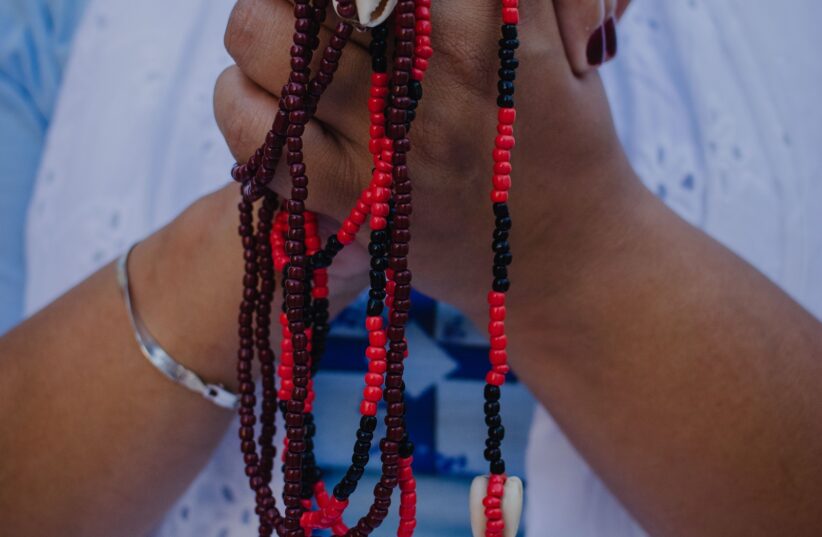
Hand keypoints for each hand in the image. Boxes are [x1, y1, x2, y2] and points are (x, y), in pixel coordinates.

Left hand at [214, 0, 641, 325]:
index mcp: (492, 29)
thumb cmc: (564, 144)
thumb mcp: (562, 39)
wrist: (565, 259)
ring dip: (258, 27)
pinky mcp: (352, 204)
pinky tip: (267, 101)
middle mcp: (430, 80)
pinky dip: (239, 104)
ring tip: (279, 43)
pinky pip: (256, 134)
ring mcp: (385, 145)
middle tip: (312, 7)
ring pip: (261, 40)